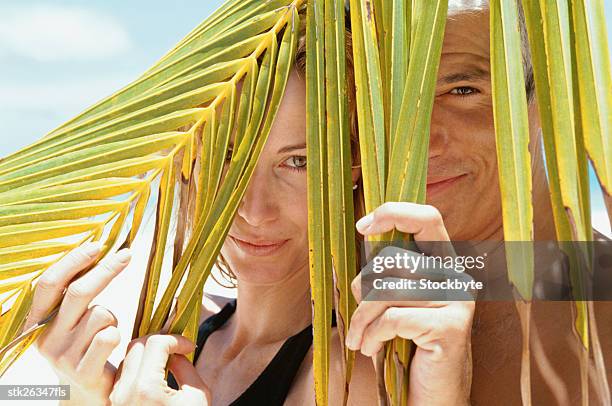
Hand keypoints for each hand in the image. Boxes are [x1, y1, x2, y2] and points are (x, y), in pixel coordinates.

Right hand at [24, 242, 131, 405]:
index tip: (97, 244)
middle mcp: (47, 338)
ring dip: (113, 316)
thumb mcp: (70, 320)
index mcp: (39, 322)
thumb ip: (75, 293)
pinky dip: (118, 334)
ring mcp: (64, 357)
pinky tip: (114, 346)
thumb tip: (96, 249)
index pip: (49, 284)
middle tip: (127, 254)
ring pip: (101, 314)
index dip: (72, 261)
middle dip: (106, 270)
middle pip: (78, 293)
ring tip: (107, 330)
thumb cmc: (82, 346)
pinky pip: (109, 337)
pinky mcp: (84, 372)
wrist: (84, 392)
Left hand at [110, 334, 209, 405]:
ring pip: (127, 357)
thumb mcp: (197, 398)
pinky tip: (155, 375)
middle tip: (177, 348)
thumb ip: (186, 369)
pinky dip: (139, 367)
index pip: (157, 343)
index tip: (189, 346)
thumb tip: (177, 354)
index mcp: (146, 388)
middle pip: (137, 345)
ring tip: (166, 361)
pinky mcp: (114, 404)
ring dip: (147, 353)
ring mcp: (116, 398)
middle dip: (160, 341)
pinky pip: (122, 375)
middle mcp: (124, 391)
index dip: (176, 339)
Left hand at [346, 202, 474, 405]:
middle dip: (361, 288)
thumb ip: (387, 271)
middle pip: (392, 260)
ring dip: (361, 319)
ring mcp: (458, 301)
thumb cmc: (407, 344)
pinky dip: (373, 334)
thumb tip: (366, 233)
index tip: (362, 226)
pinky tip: (372, 349)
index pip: (427, 218)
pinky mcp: (452, 327)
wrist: (433, 396)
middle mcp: (456, 276)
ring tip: (359, 338)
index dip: (393, 213)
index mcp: (443, 264)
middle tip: (356, 315)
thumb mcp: (395, 301)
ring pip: (388, 290)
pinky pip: (394, 318)